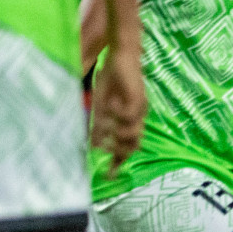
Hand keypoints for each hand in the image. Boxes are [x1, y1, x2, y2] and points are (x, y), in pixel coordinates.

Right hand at [91, 45, 145, 175]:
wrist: (122, 56)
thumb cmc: (113, 79)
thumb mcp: (102, 105)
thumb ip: (99, 124)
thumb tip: (93, 145)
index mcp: (130, 121)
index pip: (127, 147)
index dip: (118, 162)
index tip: (108, 175)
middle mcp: (137, 118)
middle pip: (133, 145)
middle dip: (119, 155)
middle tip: (105, 157)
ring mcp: (139, 109)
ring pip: (132, 133)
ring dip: (116, 135)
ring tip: (106, 128)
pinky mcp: (138, 98)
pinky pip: (129, 115)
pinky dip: (117, 115)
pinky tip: (109, 107)